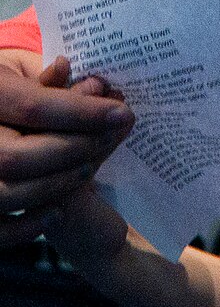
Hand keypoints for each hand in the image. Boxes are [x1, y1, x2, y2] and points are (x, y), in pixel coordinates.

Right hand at [0, 54, 133, 248]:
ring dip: (54, 184)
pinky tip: (56, 214)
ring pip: (5, 192)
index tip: (120, 113)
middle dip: (70, 150)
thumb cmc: (16, 100)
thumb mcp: (31, 80)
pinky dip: (27, 226)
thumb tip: (95, 86)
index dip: (79, 111)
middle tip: (106, 139)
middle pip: (14, 156)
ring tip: (87, 169)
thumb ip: (58, 85)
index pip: (31, 106)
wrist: (0, 138)